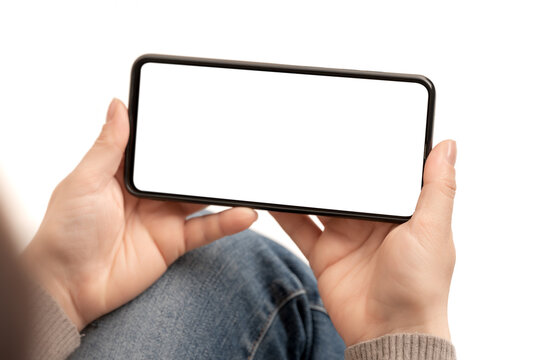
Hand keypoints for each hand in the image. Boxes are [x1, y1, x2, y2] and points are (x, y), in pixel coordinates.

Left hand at [23, 99, 257, 330]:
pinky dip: (228, 222)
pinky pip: (206, 229)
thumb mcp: (85, 180)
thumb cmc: (65, 232)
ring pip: (200, 196)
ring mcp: (163, 216)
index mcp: (123, 172)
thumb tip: (118, 105)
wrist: (69, 287)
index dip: (174, 130)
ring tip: (246, 173)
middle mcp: (147, 193)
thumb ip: (109, 146)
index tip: (198, 111)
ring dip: (223, 187)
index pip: (155, 146)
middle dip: (206, 156)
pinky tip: (245, 213)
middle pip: (183, 169)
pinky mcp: (174, 241)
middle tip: (233, 139)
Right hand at [271, 140, 456, 345]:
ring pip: (321, 203)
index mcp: (399, 212)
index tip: (352, 128)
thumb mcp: (433, 230)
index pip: (380, 173)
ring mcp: (345, 237)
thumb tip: (446, 146)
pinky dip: (286, 213)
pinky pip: (301, 228)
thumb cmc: (419, 287)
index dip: (366, 152)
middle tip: (311, 137)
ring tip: (288, 159)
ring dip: (306, 185)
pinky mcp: (325, 254)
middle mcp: (371, 222)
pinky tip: (274, 196)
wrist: (388, 333)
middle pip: (345, 186)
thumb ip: (437, 188)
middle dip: (330, 165)